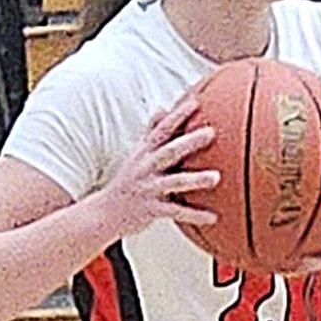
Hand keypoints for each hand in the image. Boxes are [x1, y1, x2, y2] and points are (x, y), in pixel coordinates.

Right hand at [95, 102, 219, 237]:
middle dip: (189, 142)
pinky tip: (214, 218)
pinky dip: (194, 215)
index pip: (162, 130)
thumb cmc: (129, 179)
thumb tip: (162, 108)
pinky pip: (175, 212)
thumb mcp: (138, 154)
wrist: (104, 212)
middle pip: (169, 151)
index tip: (195, 102)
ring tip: (216, 177)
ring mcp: (148, 188)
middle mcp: (146, 167)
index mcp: (145, 152)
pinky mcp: (151, 210)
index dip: (177, 115)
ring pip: (174, 182)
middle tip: (211, 132)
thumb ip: (152, 132)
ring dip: (195, 180)